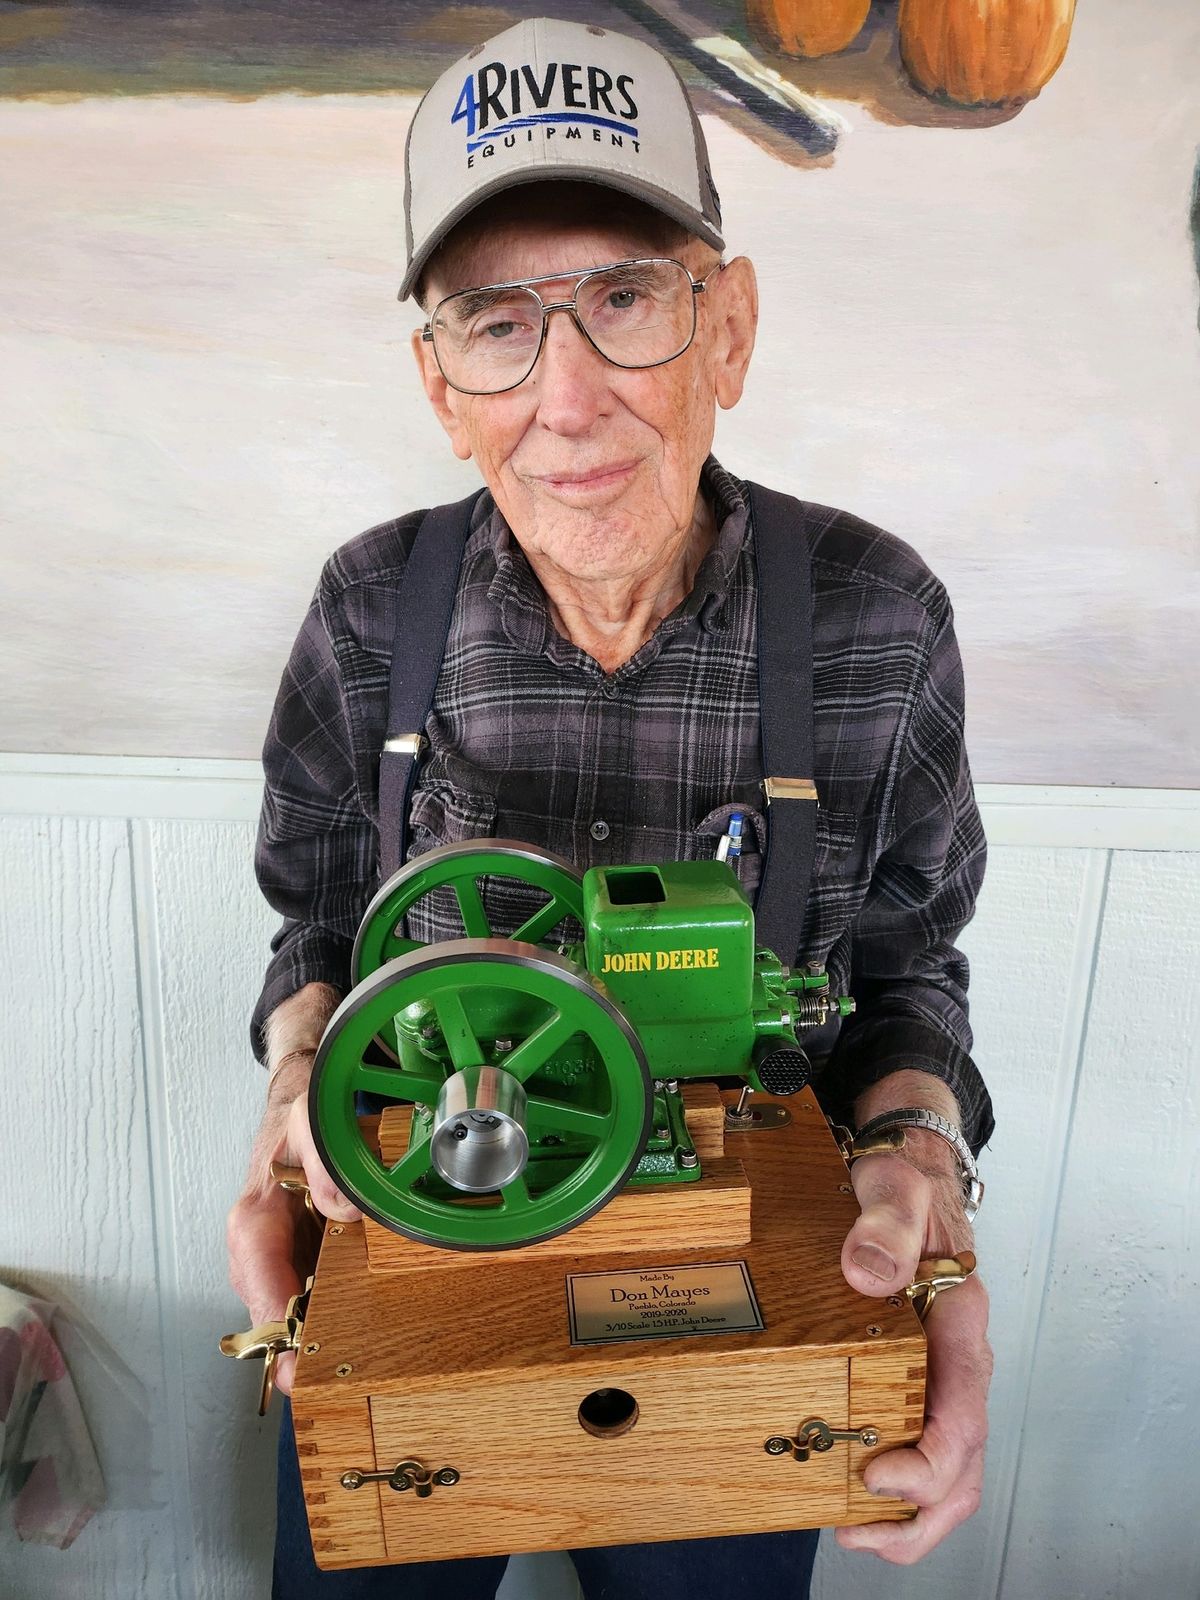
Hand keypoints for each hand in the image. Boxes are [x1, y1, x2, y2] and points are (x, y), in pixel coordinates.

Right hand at [226, 1056, 361, 1398]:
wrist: (296, 1119)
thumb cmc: (299, 1128)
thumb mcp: (310, 1122)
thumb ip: (322, 1156)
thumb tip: (339, 1206)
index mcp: (254, 1223)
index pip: (259, 1284)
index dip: (277, 1331)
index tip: (296, 1367)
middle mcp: (257, 1253)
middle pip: (273, 1317)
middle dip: (299, 1352)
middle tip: (329, 1384)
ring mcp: (275, 1267)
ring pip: (290, 1318)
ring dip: (314, 1343)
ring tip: (348, 1371)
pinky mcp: (297, 1271)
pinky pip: (306, 1306)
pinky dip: (325, 1324)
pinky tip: (355, 1336)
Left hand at [835, 1142, 991, 1563]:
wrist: (905, 1173)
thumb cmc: (902, 1185)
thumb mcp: (890, 1190)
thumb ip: (883, 1226)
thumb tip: (866, 1274)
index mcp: (961, 1322)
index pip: (962, 1415)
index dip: (926, 1462)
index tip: (876, 1474)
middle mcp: (958, 1359)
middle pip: (963, 1462)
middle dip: (919, 1513)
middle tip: (858, 1529)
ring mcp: (940, 1373)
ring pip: (949, 1468)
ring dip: (911, 1514)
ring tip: (855, 1531)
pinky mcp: (915, 1376)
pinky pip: (921, 1445)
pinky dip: (899, 1486)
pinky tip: (853, 1490)